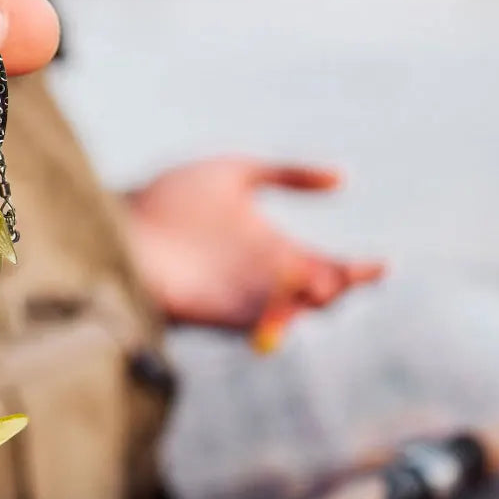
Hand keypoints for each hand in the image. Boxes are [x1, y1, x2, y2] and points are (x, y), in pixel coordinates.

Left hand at [124, 157, 383, 346]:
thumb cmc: (169, 198)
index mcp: (275, 247)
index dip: (359, 270)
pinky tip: (285, 298)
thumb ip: (285, 173)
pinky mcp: (219, 316)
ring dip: (311, 303)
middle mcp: (266, 279)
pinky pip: (260, 325)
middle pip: (321, 295)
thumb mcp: (233, 172)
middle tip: (336, 271)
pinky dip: (278, 318)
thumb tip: (343, 178)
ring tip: (316, 279)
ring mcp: (244, 300)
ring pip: (296, 313)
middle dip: (339, 288)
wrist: (118, 221)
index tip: (380, 264)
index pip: (329, 266)